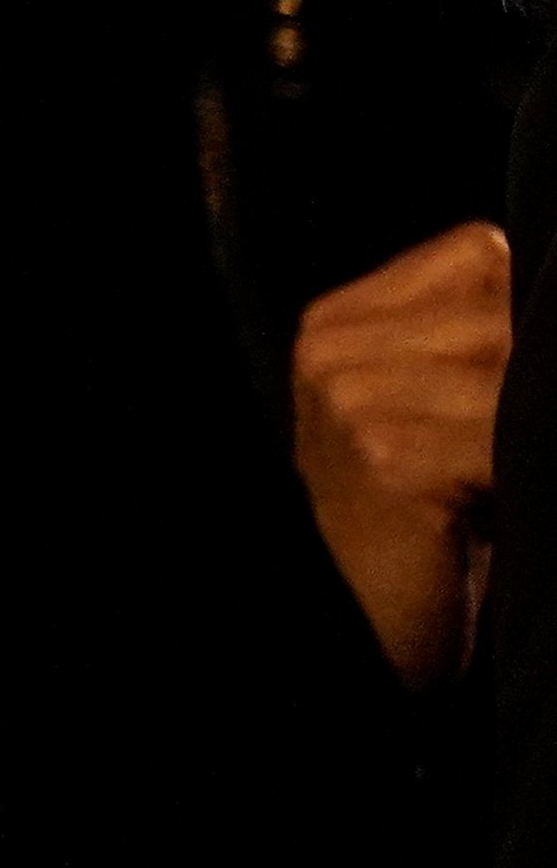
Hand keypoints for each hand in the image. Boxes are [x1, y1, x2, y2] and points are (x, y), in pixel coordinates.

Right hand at [295, 218, 509, 684]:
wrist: (356, 614)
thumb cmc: (417, 519)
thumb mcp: (424, 408)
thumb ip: (466, 346)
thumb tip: (552, 301)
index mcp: (339, 321)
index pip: (476, 252)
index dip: (526, 307)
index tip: (527, 374)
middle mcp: (332, 346)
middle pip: (502, 312)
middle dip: (538, 373)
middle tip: (524, 431)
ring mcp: (351, 398)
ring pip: (512, 369)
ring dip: (535, 423)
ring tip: (514, 465)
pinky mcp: (387, 455)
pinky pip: (505, 437)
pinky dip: (524, 470)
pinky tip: (499, 502)